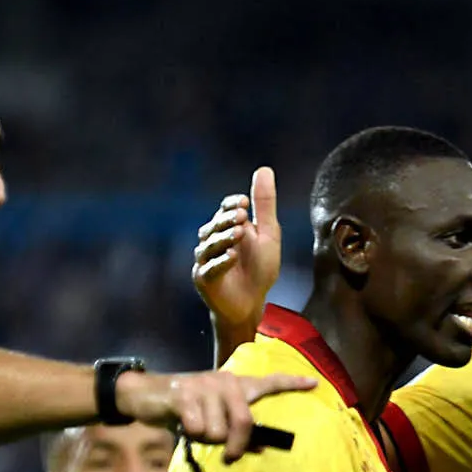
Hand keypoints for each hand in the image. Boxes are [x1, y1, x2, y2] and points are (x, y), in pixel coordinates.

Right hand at [116, 369, 315, 462]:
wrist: (147, 394)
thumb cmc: (186, 409)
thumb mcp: (214, 417)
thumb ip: (236, 428)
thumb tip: (260, 447)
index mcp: (235, 385)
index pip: (268, 382)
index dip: (291, 384)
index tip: (315, 383)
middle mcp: (224, 382)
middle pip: (244, 421)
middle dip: (237, 445)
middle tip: (230, 456)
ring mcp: (205, 387)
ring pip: (218, 430)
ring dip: (205, 438)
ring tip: (194, 426)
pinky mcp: (185, 395)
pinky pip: (197, 429)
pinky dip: (189, 434)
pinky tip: (182, 423)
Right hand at [193, 167, 281, 336]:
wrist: (252, 303)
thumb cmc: (259, 269)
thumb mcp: (268, 234)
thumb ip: (264, 205)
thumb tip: (264, 169)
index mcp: (227, 227)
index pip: (225, 210)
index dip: (231, 205)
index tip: (244, 202)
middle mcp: (212, 241)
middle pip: (214, 226)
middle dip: (227, 219)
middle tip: (243, 215)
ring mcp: (205, 260)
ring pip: (209, 246)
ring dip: (224, 238)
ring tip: (240, 234)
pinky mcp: (204, 280)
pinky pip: (209, 269)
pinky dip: (220, 262)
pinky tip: (232, 257)